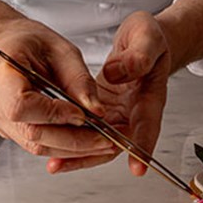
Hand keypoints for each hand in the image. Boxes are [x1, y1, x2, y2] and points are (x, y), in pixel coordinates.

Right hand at [0, 0, 113, 161]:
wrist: (4, 43)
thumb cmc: (28, 41)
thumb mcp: (60, 49)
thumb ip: (78, 79)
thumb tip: (96, 111)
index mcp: (3, 74)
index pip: (22, 105)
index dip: (54, 113)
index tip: (82, 113)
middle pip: (32, 133)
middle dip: (73, 140)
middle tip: (105, 139)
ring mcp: (0, 119)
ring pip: (35, 144)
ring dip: (71, 149)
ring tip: (102, 143)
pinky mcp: (12, 128)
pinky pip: (36, 143)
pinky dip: (63, 146)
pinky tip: (86, 141)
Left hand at [46, 11, 170, 175]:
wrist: (142, 41)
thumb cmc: (149, 38)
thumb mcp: (147, 37)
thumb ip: (138, 55)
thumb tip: (117, 73)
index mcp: (151, 94)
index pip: (148, 122)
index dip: (143, 144)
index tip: (137, 166)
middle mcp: (134, 110)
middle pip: (118, 142)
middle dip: (93, 155)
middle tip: (68, 162)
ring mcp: (117, 113)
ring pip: (99, 143)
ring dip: (77, 154)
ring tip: (54, 163)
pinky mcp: (101, 112)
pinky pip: (87, 132)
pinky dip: (71, 141)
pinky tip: (51, 147)